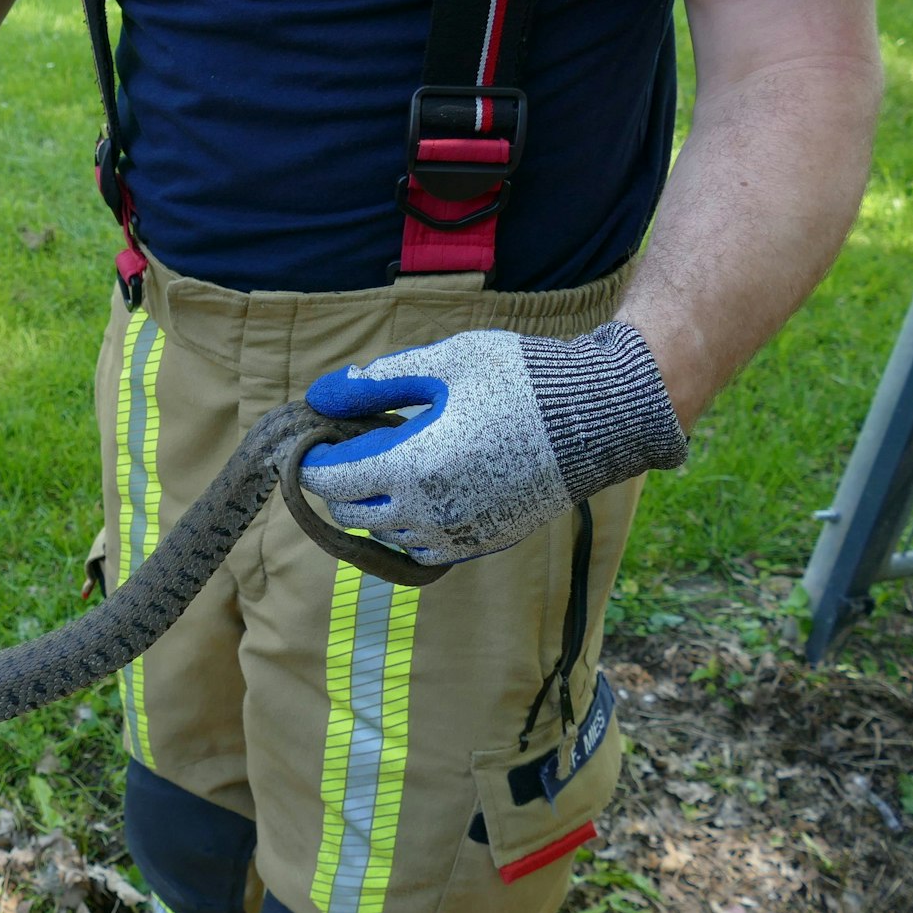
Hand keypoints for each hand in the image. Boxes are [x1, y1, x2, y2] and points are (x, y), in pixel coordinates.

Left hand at [296, 322, 687, 564]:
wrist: (599, 419)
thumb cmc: (521, 381)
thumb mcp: (443, 363)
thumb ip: (378, 382)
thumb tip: (321, 394)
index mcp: (413, 466)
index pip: (334, 480)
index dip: (313, 461)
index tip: (314, 438)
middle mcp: (430, 512)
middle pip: (353, 512)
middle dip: (339, 481)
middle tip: (348, 445)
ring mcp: (459, 534)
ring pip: (387, 534)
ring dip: (374, 505)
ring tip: (386, 463)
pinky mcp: (484, 543)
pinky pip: (424, 549)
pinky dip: (408, 527)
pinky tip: (418, 492)